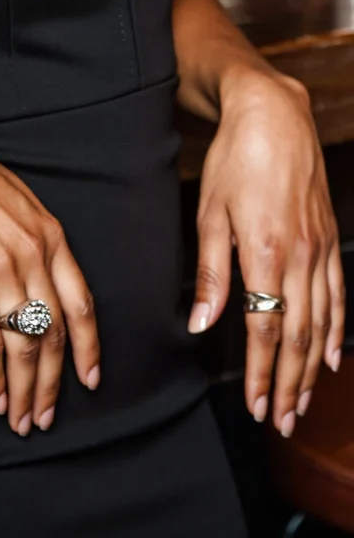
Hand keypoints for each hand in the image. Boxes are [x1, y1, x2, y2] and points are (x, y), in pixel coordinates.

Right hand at [0, 100, 100, 436]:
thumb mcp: (11, 194)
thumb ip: (31, 232)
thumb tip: (38, 267)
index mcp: (48, 233)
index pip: (81, 303)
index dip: (88, 347)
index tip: (90, 379)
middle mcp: (32, 255)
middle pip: (54, 333)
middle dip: (53, 382)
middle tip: (47, 415)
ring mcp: (0, 269)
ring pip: (24, 345)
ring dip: (25, 389)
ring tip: (22, 419)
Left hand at [188, 67, 345, 435]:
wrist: (275, 116)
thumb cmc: (235, 160)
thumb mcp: (210, 213)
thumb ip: (210, 273)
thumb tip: (200, 323)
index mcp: (265, 253)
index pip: (264, 329)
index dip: (260, 373)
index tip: (253, 405)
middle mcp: (300, 257)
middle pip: (297, 336)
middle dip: (288, 384)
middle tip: (279, 421)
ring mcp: (320, 249)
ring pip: (321, 323)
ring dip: (311, 368)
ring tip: (301, 403)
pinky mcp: (329, 239)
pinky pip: (338, 295)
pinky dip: (336, 330)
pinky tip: (331, 355)